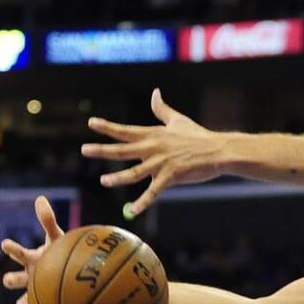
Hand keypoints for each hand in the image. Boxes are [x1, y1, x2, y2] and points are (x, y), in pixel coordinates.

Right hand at [0, 195, 65, 303]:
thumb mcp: (57, 238)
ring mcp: (34, 293)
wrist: (68, 275)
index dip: (12, 249)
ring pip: (21, 301)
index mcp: (31, 259)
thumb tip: (40, 198)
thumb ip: (48, 220)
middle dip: (10, 279)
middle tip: (9, 279)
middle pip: (12, 280)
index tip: (6, 243)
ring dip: (23, 303)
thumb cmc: (61, 254)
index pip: (18, 253)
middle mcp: (28, 277)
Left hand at [81, 88, 227, 217]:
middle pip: (122, 149)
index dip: (107, 127)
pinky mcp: (171, 177)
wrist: (218, 150)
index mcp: (153, 134)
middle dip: (102, 150)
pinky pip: (153, 192)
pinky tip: (132, 211)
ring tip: (104, 181)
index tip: (91, 123)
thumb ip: (162, 109)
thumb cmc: (199, 135)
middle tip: (84, 150)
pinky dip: (142, 202)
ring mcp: (161, 163)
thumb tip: (154, 93)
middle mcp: (153, 147)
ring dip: (117, 178)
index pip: (125, 130)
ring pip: (134, 172)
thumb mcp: (177, 120)